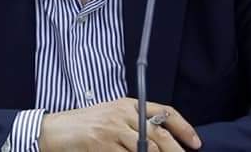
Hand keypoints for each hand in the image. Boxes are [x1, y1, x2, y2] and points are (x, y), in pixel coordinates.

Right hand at [37, 98, 201, 151]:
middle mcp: (123, 114)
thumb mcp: (111, 116)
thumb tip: (161, 142)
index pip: (164, 113)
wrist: (54, 131)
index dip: (183, 128)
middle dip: (176, 151)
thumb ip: (134, 124)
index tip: (195, 142)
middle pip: (159, 135)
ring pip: (146, 150)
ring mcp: (113, 130)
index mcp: (128, 105)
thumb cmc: (84, 126)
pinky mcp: (103, 145)